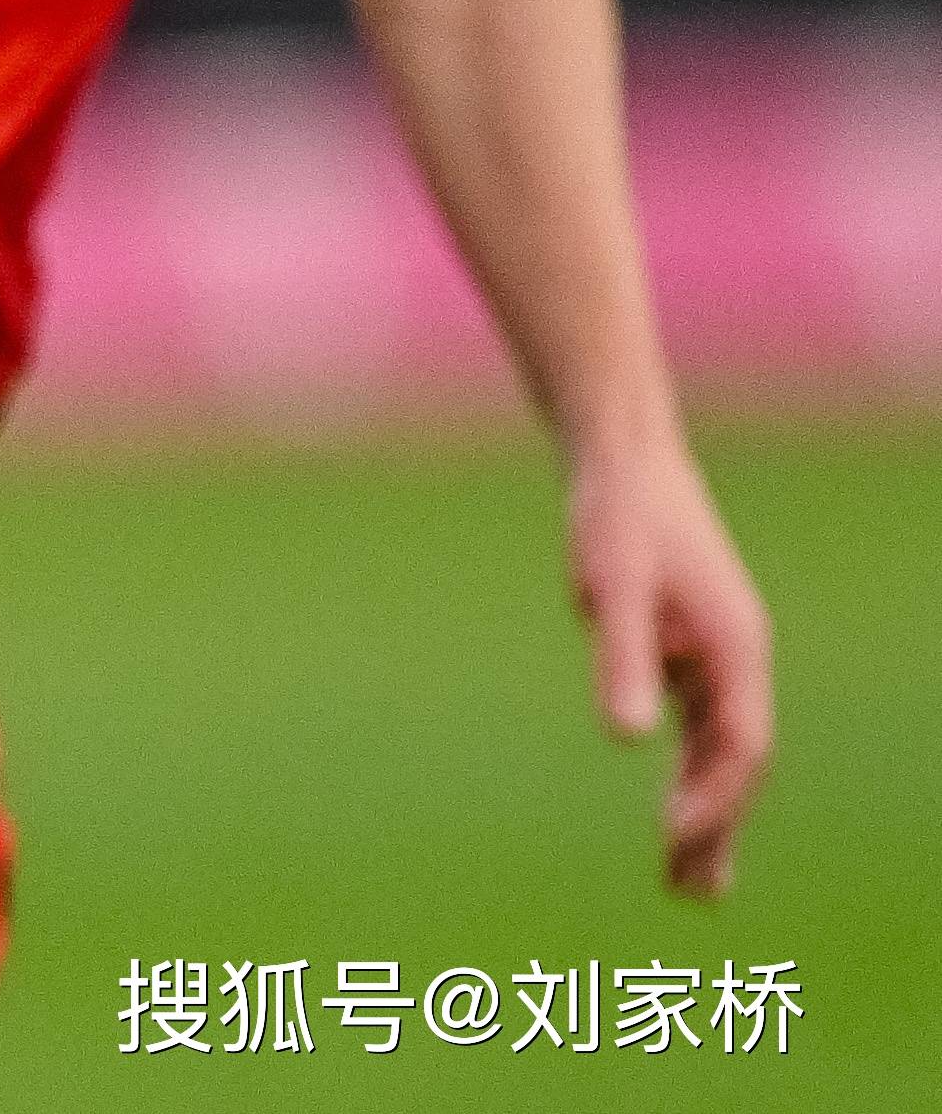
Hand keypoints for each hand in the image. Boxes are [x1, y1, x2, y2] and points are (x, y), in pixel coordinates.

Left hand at [571, 432, 771, 896]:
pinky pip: (698, 727)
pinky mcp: (687, 649)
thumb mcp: (614, 585)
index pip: (739, 745)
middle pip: (738, 761)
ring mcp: (716, 656)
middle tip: (692, 894)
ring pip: (720, 751)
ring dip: (707, 811)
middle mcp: (737, 659)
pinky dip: (689, 772)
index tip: (673, 839)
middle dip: (718, 826)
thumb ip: (624, 658)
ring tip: (688, 882)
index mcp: (736, 649)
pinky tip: (675, 812)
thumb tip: (625, 737)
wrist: (621, 458)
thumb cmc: (618, 516)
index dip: (714, 797)